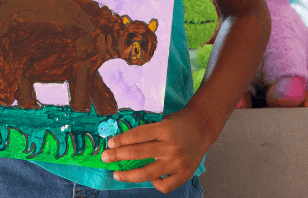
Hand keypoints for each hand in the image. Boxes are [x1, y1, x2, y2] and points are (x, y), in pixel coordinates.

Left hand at [100, 108, 221, 193]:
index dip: (121, 140)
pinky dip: (154, 183)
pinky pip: (164, 186)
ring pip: (148, 173)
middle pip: (138, 153)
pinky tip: (149, 177)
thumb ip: (147, 133)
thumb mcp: (162, 121)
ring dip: (128, 175)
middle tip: (105, 157)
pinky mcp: (184, 174)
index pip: (137, 135)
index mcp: (164, 129)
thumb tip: (122, 143)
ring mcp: (177, 162)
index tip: (110, 144)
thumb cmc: (178, 124)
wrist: (202, 129)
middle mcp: (171, 146)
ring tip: (117, 174)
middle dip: (118, 156)